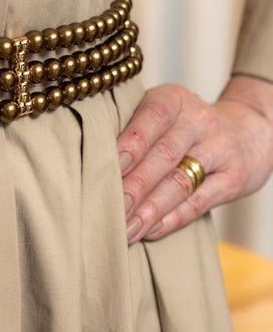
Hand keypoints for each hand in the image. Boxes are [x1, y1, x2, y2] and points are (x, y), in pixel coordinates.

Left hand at [116, 75, 272, 243]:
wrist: (247, 130)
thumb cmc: (180, 124)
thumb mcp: (160, 111)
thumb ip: (128, 128)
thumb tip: (85, 161)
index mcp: (173, 99)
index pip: (151, 118)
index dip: (129, 145)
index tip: (105, 169)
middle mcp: (198, 121)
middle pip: (162, 156)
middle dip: (132, 186)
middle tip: (107, 210)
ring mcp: (220, 150)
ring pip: (179, 183)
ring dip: (148, 211)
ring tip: (123, 229)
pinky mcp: (234, 179)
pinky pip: (198, 203)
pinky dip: (171, 219)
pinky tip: (149, 231)